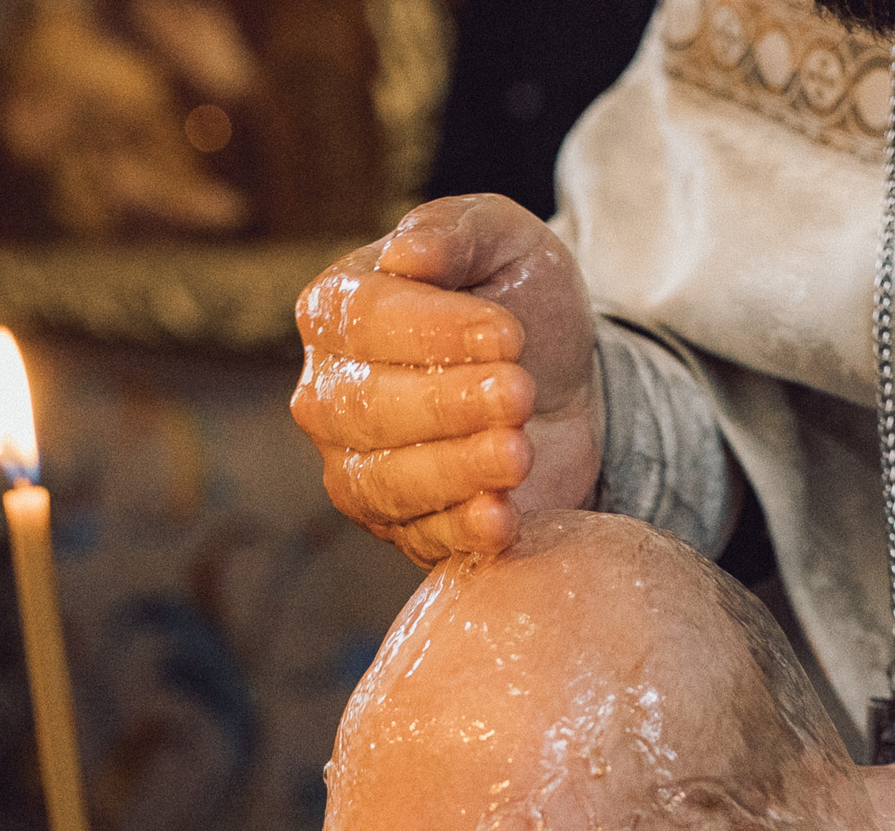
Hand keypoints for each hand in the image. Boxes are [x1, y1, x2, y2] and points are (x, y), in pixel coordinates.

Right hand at [291, 195, 601, 565]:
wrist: (564, 384)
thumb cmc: (521, 301)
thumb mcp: (504, 240)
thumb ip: (456, 231)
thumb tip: (406, 253)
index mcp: (337, 310)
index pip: (362, 321)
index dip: (432, 331)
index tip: (509, 335)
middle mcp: (330, 393)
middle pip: (366, 406)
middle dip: (448, 403)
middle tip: (519, 393)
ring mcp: (357, 466)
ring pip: (385, 479)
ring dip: (457, 468)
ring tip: (518, 451)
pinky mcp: (403, 526)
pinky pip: (418, 536)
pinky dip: (460, 532)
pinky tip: (501, 519)